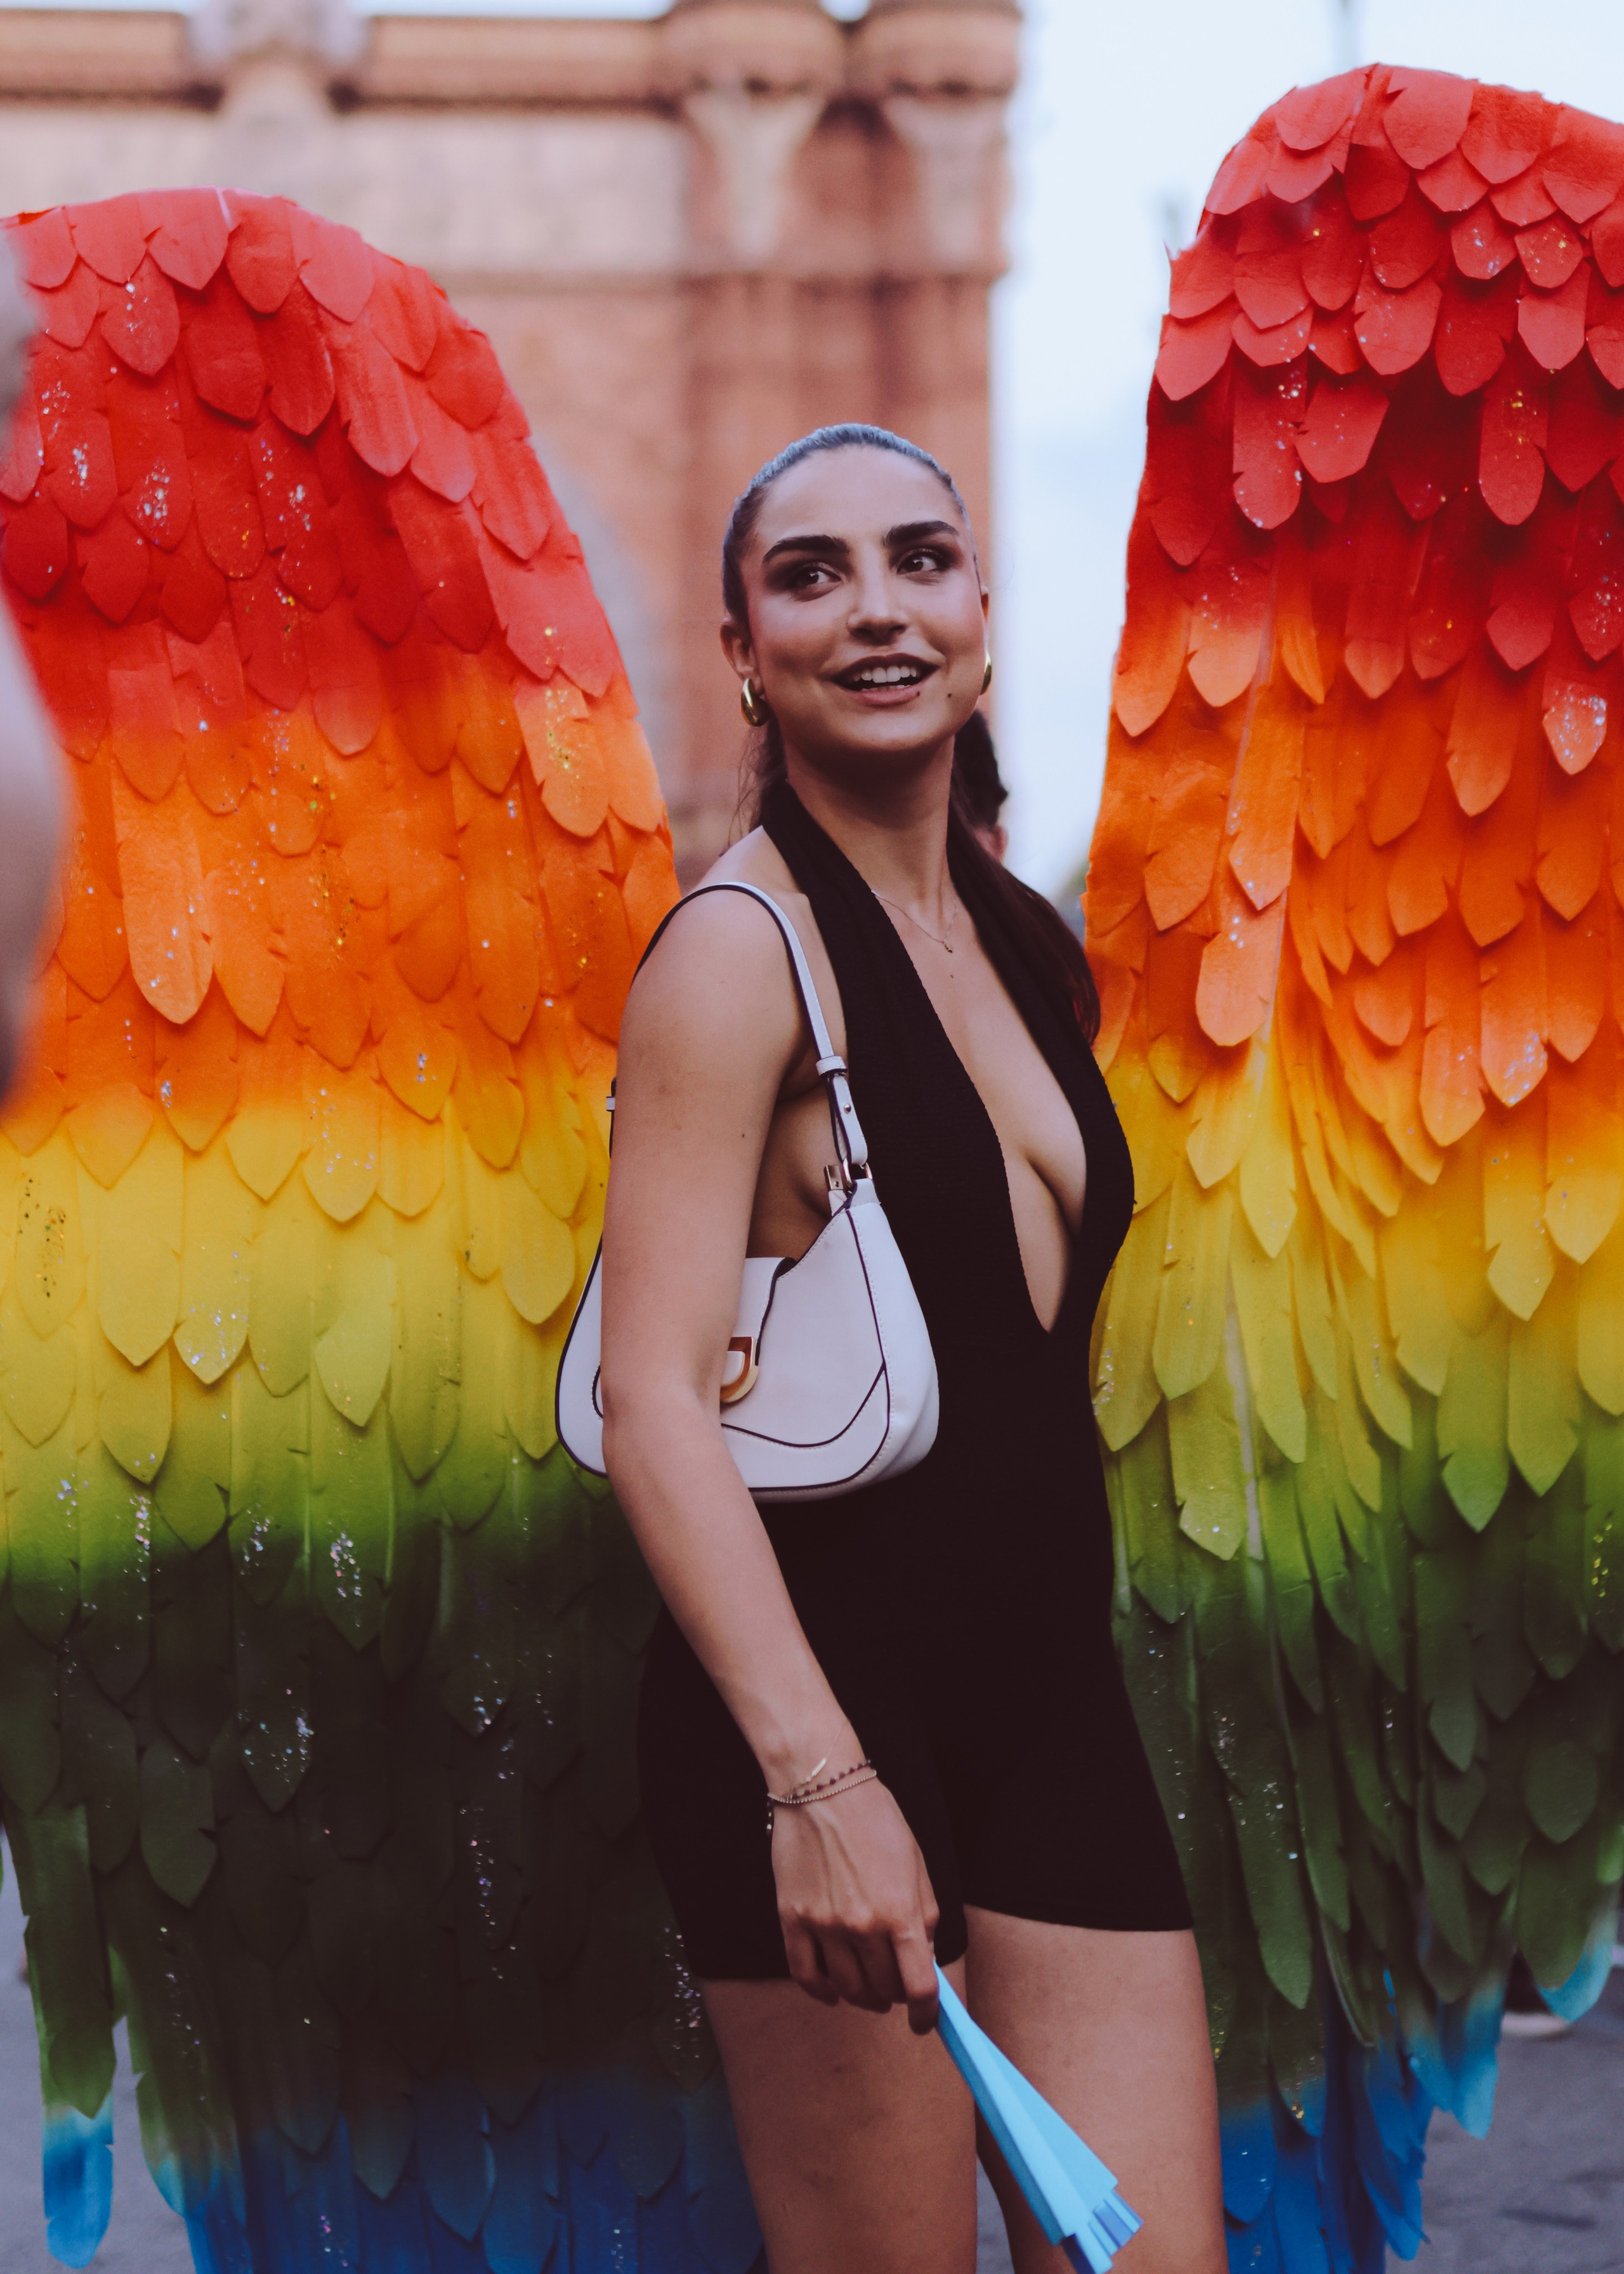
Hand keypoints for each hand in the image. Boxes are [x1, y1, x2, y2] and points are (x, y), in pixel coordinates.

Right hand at [771, 1779, 940, 2033]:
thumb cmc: (874, 1818)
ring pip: (847, 1988)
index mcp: (900, 1911)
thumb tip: (925, 1958)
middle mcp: (863, 1925)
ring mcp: (824, 1925)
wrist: (821, 1786)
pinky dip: (821, 1992)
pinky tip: (832, 1992)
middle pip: (883, 1990)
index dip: (926, 2014)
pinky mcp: (792, 1919)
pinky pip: (805, 1975)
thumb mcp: (916, 1862)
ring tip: (869, 1989)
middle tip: (896, 1987)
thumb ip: (925, 1914)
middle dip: (895, 1996)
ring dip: (863, 1996)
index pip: (918, 1986)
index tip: (924, 2022)